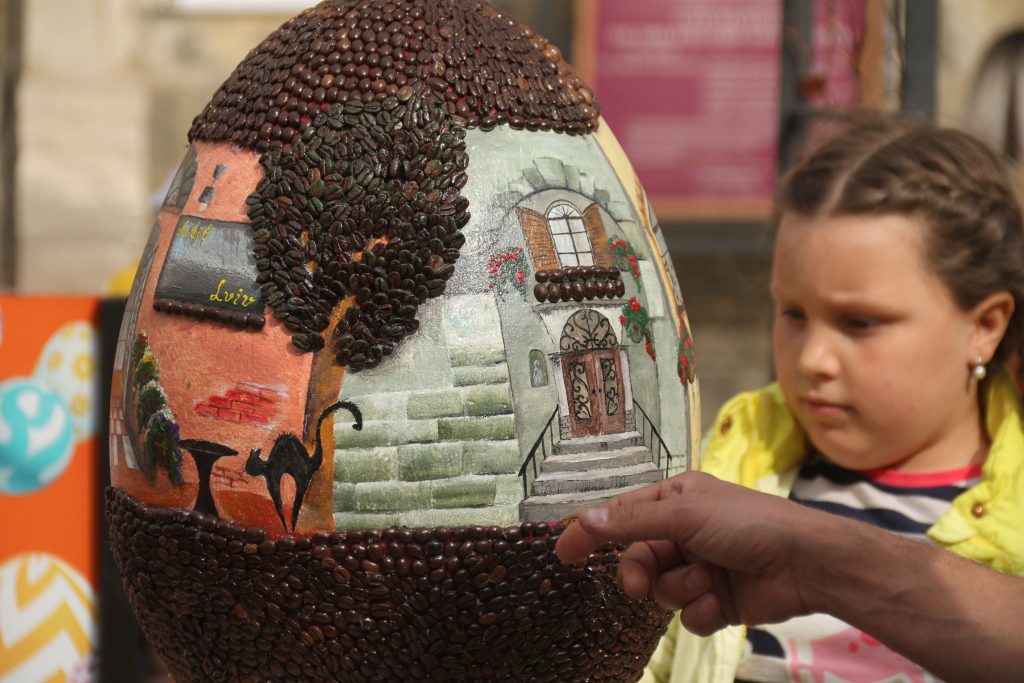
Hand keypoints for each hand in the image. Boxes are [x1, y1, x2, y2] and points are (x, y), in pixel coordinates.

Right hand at [555, 472, 833, 635]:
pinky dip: (700, 611)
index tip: (563, 555)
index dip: (591, 532)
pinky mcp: (717, 600)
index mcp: (675, 500)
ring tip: (707, 582)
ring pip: (661, 589)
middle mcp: (684, 532)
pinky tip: (720, 602)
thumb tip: (586, 517)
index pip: (621, 515)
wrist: (806, 564)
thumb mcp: (685, 515)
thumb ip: (633, 521)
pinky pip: (688, 614)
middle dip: (639, 573)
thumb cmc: (748, 524)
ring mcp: (700, 567)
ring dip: (680, 590)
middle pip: (637, 558)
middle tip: (637, 586)